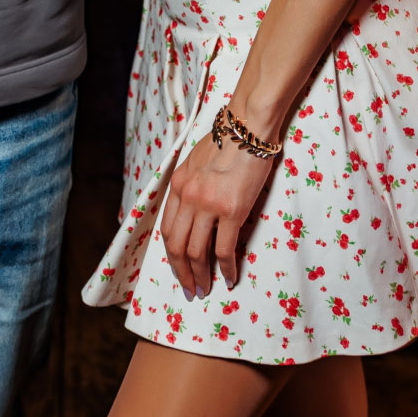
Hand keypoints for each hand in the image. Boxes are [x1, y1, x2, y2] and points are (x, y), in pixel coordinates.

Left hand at [160, 128, 277, 297]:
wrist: (249, 127)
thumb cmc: (229, 140)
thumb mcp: (197, 161)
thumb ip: (192, 185)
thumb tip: (196, 212)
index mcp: (178, 185)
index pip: (168, 229)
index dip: (172, 255)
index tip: (179, 269)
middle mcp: (188, 197)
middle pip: (177, 246)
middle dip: (181, 272)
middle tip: (190, 289)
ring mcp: (208, 205)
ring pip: (197, 252)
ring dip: (199, 275)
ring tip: (205, 289)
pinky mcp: (231, 210)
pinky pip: (223, 249)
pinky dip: (225, 268)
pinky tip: (229, 278)